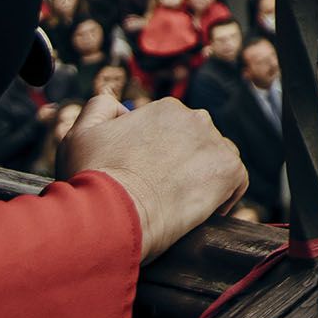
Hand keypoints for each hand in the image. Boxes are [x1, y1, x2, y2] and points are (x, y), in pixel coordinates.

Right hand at [62, 93, 248, 262]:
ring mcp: (215, 144)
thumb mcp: (81, 133)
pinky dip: (223, 198)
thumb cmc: (93, 178)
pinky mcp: (229, 172)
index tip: (148, 176)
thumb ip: (101, 107)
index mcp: (166, 108)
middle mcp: (196, 119)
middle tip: (162, 193)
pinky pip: (236, 182)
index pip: (172, 129)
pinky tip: (201, 214)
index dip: (160, 155)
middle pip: (197, 142)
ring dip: (204, 178)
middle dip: (183, 164)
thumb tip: (119, 102)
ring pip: (217, 159)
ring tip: (180, 204)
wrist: (112, 215)